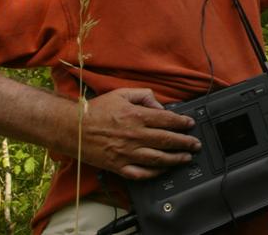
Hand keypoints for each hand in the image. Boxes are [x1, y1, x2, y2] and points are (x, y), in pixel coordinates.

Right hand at [78, 88, 200, 179]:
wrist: (72, 128)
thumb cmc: (96, 110)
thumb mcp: (122, 93)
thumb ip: (144, 95)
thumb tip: (159, 105)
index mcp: (136, 116)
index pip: (167, 120)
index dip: (183, 123)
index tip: (191, 124)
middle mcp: (135, 135)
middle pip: (167, 140)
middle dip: (185, 143)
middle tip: (195, 144)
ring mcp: (127, 153)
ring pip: (158, 159)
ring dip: (176, 159)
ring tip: (186, 158)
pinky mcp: (118, 166)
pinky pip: (141, 173)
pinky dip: (155, 173)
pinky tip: (163, 170)